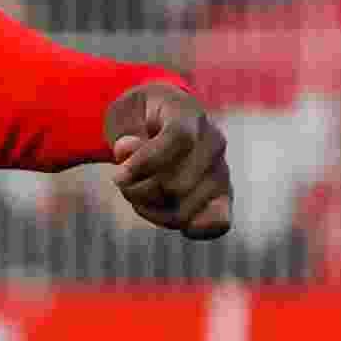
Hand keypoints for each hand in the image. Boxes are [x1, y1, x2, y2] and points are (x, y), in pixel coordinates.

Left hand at [104, 80, 232, 238]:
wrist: (159, 122)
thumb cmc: (138, 118)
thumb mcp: (122, 115)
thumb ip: (124, 132)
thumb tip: (128, 150)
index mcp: (188, 112)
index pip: (179, 138)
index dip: (146, 162)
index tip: (117, 176)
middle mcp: (213, 141)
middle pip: (176, 183)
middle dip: (138, 190)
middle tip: (122, 179)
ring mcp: (221, 170)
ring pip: (183, 210)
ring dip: (150, 209)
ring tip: (137, 191)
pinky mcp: (223, 196)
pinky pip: (216, 224)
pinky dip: (187, 227)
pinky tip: (162, 213)